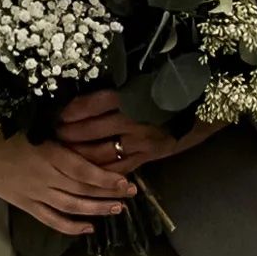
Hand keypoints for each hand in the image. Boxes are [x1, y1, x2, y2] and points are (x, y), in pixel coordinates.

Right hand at [0, 135, 140, 237]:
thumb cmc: (0, 127)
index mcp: (47, 153)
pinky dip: (70, 226)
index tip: (127, 181)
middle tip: (131, 196)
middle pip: (83, 189)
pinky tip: (89, 228)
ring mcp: (34, 193)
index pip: (84, 171)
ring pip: (71, 206)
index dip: (107, 179)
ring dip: (96, 210)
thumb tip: (86, 123)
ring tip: (117, 210)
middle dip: (109, 194)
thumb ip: (58, 127)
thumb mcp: (32, 121)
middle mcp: (44, 177)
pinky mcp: (24, 203)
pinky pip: (51, 219)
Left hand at [51, 87, 202, 174]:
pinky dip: (101, 172)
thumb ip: (118, 90)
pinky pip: (118, 169)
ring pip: (101, 153)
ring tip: (64, 153)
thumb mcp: (143, 83)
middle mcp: (133, 121)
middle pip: (91, 130)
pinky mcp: (147, 157)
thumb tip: (85, 95)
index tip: (57, 114)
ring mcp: (140, 143)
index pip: (92, 104)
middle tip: (54, 135)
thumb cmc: (170, 92)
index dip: (71, 111)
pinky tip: (86, 172)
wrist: (202, 110)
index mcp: (131, 97)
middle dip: (69, 134)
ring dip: (79, 154)